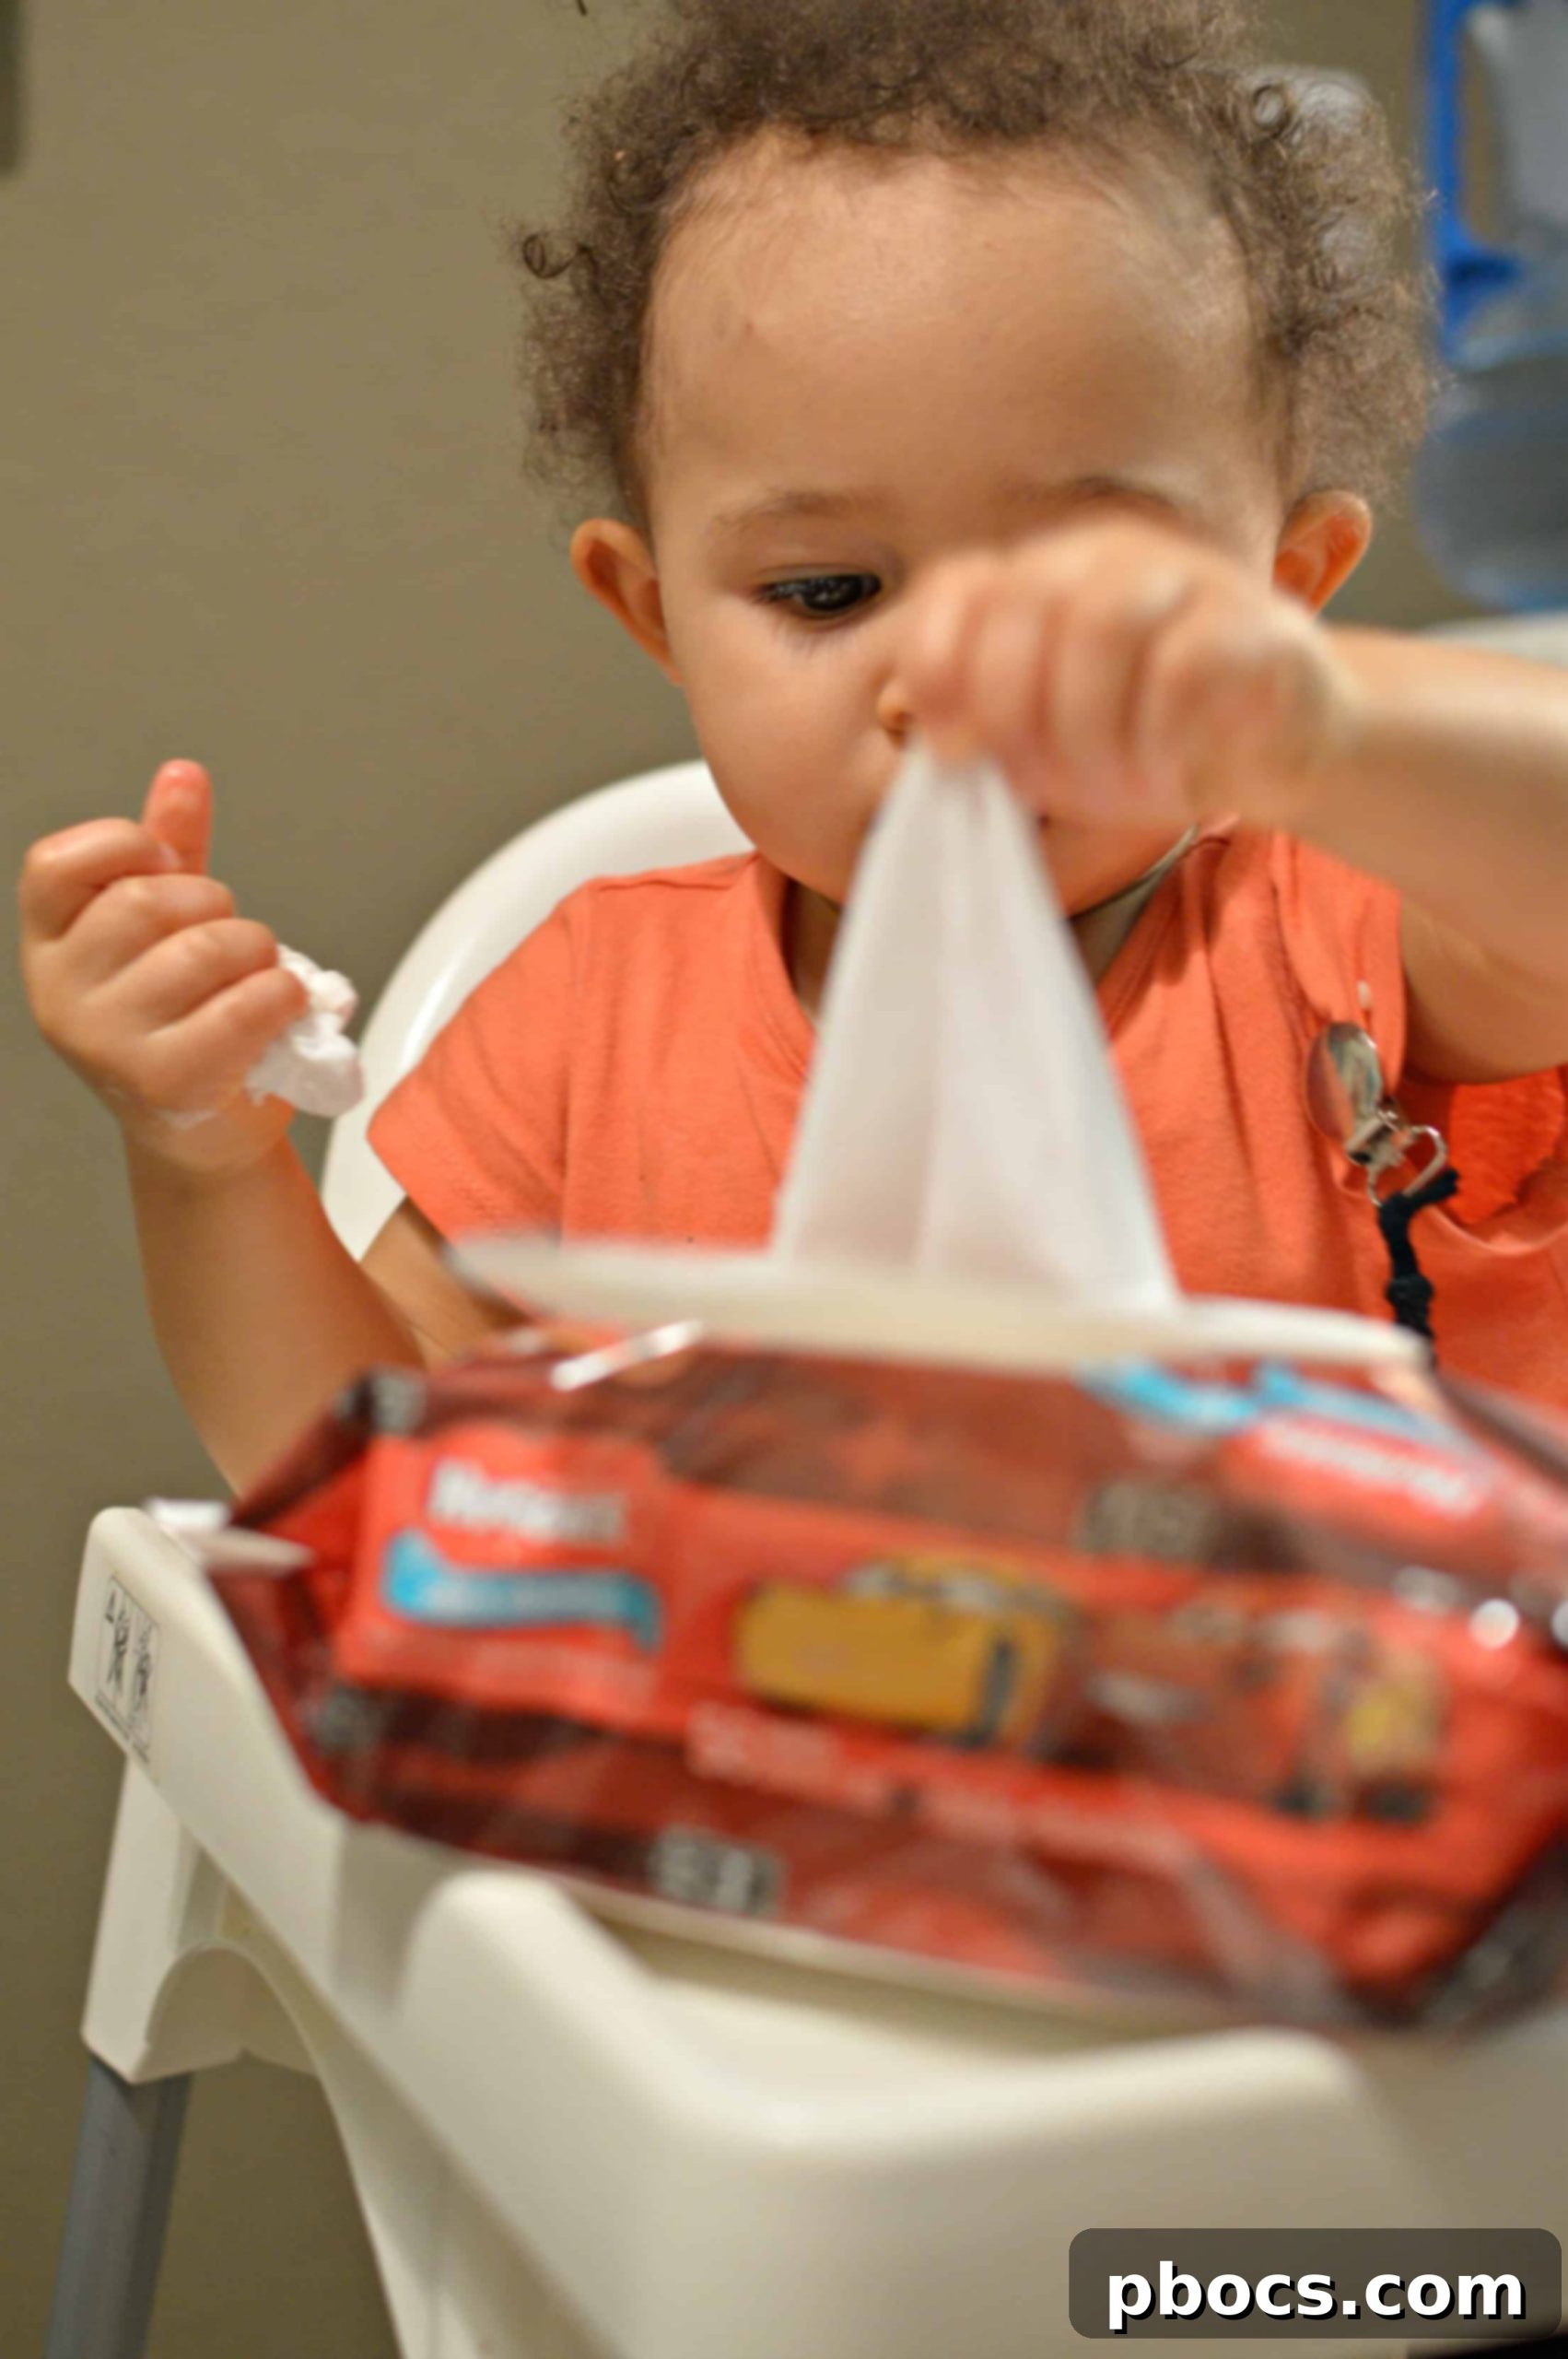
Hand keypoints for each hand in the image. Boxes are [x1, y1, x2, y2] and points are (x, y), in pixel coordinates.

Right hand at [19, 760, 309, 1175]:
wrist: (203, 1127)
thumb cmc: (184, 1019)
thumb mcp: (169, 926)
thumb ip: (171, 851)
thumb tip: (182, 774)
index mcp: (50, 942)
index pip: (56, 863)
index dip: (126, 846)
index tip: (168, 868)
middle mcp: (61, 992)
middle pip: (146, 902)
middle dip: (214, 906)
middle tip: (231, 939)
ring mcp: (106, 1042)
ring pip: (204, 950)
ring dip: (257, 953)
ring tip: (257, 977)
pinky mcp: (165, 1081)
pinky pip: (245, 1006)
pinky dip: (283, 994)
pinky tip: (282, 1006)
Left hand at [899, 518, 1363, 830]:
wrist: (1294, 746)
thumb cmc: (1156, 742)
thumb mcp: (1058, 744)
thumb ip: (994, 733)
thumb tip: (941, 744)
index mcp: (1049, 577)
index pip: (961, 582)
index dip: (935, 661)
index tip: (947, 750)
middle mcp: (1114, 559)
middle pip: (1027, 602)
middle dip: (1015, 714)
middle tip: (1041, 787)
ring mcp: (1190, 580)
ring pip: (1102, 625)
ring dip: (1088, 732)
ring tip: (1113, 792)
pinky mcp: (1257, 627)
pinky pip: (1183, 668)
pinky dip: (1159, 742)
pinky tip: (1170, 780)